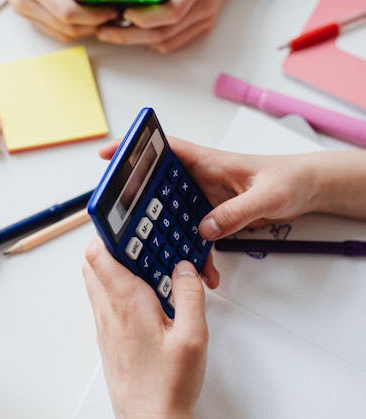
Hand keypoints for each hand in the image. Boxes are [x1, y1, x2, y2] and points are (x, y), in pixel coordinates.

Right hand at [0, 0, 117, 40]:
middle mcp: (24, 2)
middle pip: (67, 28)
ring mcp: (23, 10)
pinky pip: (53, 29)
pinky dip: (74, 27)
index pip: (68, 12)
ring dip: (86, 29)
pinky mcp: (25, 11)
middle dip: (95, 25)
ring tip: (108, 15)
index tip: (114, 7)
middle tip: (118, 13)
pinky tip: (90, 15)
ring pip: (61, 33)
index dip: (94, 15)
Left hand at [83, 238, 207, 418]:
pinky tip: (148, 299)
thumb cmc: (168, 386)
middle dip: (113, 245)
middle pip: (93, 263)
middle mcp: (108, 312)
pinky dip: (119, 290)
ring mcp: (104, 327)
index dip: (109, 231)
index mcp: (126, 303)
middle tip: (142, 241)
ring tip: (150, 269)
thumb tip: (185, 267)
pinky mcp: (108, 341)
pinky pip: (105, 303)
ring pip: (97, 283)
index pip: (100, 253)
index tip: (127, 220)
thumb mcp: (193, 336)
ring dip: (116, 268)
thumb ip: (190, 295)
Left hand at [97, 0, 303, 52]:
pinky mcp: (203, 24)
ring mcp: (205, 18)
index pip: (171, 11)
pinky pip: (174, 41)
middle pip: (164, 32)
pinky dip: (152, 40)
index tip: (121, 12)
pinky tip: (134, 29)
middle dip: (130, 35)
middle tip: (103, 31)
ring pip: (167, 41)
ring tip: (112, 30)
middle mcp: (205, 6)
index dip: (144, 16)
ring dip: (138, 40)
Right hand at [97, 136, 320, 245]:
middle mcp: (202, 177)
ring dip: (168, 236)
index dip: (134, 148)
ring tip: (160, 255)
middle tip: (123, 221)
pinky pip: (197, 233)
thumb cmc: (290, 179)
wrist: (310, 190)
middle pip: (160, 186)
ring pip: (175, 215)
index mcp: (209, 161)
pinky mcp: (216, 215)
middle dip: (140, 203)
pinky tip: (204, 270)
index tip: (108, 155)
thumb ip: (234, 213)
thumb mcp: (265, 196)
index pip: (165, 148)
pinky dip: (197, 252)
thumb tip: (205, 230)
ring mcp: (207, 197)